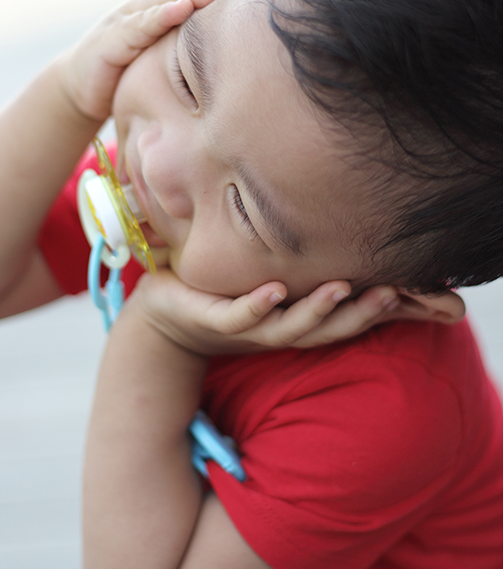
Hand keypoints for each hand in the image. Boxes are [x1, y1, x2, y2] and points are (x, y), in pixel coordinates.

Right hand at [59, 0, 252, 122]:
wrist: (81, 89)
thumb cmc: (130, 71)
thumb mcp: (166, 54)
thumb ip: (191, 42)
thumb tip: (235, 44)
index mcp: (161, 6)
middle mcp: (145, 5)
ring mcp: (126, 20)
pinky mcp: (111, 42)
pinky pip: (139, 27)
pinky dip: (161, 15)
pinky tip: (183, 8)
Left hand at [127, 269, 465, 354]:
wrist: (164, 316)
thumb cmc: (225, 295)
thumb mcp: (270, 279)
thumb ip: (301, 268)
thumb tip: (337, 239)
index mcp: (295, 319)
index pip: (342, 319)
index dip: (372, 309)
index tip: (404, 287)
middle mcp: (278, 328)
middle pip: (326, 329)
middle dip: (358, 315)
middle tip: (391, 293)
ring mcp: (246, 327)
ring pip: (288, 327)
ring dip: (316, 311)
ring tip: (342, 289)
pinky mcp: (212, 319)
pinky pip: (238, 315)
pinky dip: (257, 305)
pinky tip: (275, 288)